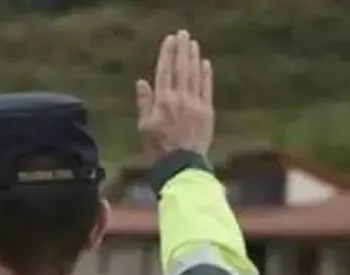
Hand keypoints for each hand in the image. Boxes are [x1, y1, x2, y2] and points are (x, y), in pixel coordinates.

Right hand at [135, 29, 214, 160]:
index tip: (169, 40)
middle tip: (183, 35)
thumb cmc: (158, 148)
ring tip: (193, 44)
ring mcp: (195, 103)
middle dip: (182, 50)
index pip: (164, 71)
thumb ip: (144, 103)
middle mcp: (180, 98)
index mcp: (162, 102)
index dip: (167, 54)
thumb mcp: (144, 127)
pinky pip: (207, 87)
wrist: (181, 164)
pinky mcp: (207, 110)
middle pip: (181, 68)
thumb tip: (142, 82)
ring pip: (195, 75)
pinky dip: (206, 74)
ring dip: (194, 57)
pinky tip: (205, 63)